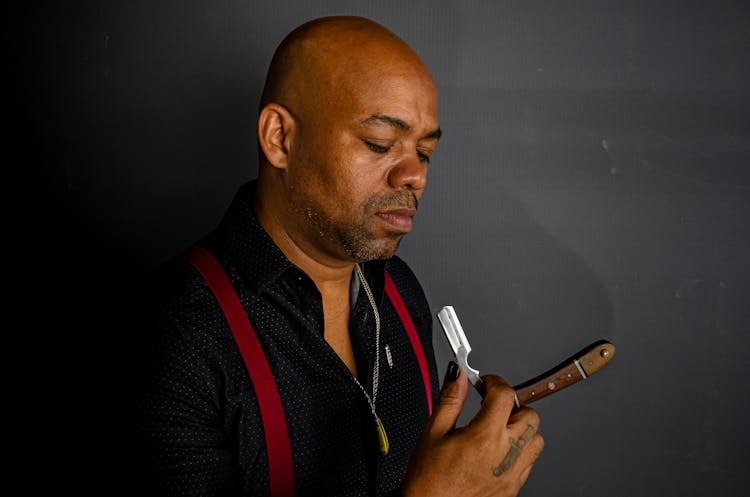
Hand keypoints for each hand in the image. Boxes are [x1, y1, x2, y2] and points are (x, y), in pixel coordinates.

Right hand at [401, 363, 543, 496]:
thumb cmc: (429, 480)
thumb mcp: (433, 432)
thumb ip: (450, 399)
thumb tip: (458, 376)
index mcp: (485, 437)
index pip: (505, 395)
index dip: (494, 382)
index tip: (485, 383)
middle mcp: (505, 455)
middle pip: (530, 415)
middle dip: (512, 405)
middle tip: (491, 406)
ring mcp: (513, 474)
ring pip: (536, 439)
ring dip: (521, 429)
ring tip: (498, 429)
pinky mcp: (514, 488)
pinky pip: (530, 462)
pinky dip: (519, 451)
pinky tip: (498, 452)